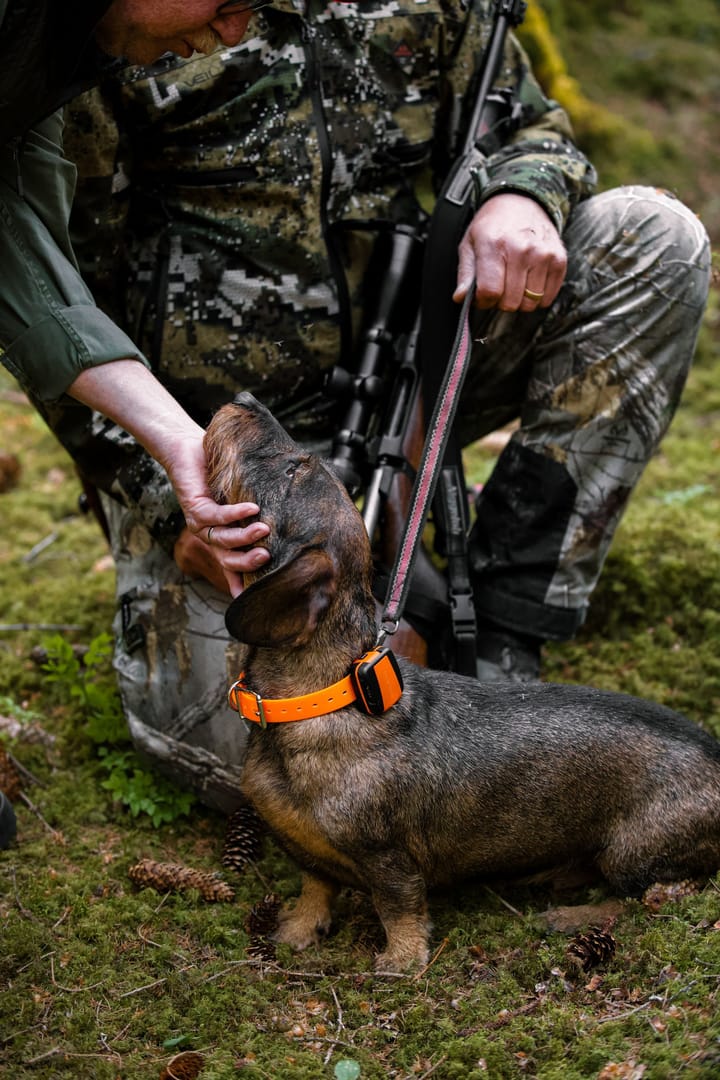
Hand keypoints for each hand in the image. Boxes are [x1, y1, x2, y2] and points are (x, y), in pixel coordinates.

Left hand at [164, 430, 268, 596]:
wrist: (187, 450)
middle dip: (246, 563)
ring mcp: (200, 523)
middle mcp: (209, 535)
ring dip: (244, 537)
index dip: (239, 583)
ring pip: (223, 539)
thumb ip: (258, 509)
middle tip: (267, 558)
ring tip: (263, 529)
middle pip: (227, 559)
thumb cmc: (218, 473)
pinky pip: (217, 515)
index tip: (251, 600)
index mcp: (219, 538)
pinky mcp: (195, 506)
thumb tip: (293, 512)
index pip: (230, 565)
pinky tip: (251, 508)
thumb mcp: (240, 496)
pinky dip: (235, 513)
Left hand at [453, 193, 566, 310]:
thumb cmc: (492, 226)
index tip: (483, 296)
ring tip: (515, 282)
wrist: (521, 201)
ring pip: (530, 303)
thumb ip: (465, 274)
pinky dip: (538, 297)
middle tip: (500, 286)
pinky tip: (530, 281)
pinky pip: (547, 298)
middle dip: (501, 301)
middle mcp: (521, 248)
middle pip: (510, 302)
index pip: (490, 292)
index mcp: (494, 244)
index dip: (483, 301)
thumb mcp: (469, 244)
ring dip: (520, 300)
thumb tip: (461, 298)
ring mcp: (543, 254)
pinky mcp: (559, 259)